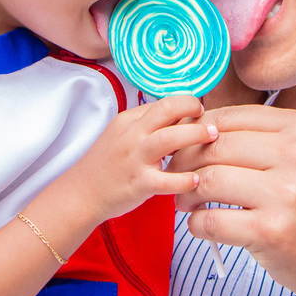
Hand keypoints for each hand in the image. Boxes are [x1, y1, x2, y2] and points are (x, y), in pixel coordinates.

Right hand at [63, 95, 213, 222]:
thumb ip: (148, 125)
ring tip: (213, 138)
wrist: (82, 193)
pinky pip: (166, 180)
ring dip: (196, 135)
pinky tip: (197, 180)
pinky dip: (184, 180)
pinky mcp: (139, 183)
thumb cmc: (107, 165)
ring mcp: (135, 158)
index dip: (186, 103)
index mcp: (128, 120)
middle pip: (167, 110)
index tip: (200, 111)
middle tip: (211, 120)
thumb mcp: (122, 135)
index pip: (163, 102)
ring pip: (169, 139)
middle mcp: (132, 135)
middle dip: (193, 109)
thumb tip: (181, 116)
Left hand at [168, 104, 295, 295]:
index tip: (187, 149)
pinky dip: (197, 224)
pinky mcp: (272, 232)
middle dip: (186, 162)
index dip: (198, 133)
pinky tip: (202, 226)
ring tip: (187, 203)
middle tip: (178, 178)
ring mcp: (287, 194)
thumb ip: (267, 138)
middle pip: (215, 146)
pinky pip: (211, 220)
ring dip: (186, 193)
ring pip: (208, 180)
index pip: (231, 117)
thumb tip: (203, 126)